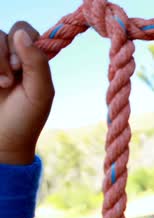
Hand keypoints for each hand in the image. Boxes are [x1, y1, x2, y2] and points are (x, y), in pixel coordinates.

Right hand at [0, 22, 53, 164]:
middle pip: (1, 33)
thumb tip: (21, 34)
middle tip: (8, 81)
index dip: (22, 43)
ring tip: (0, 85)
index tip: (21, 67)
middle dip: (4, 55)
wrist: (2, 143)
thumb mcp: (40, 92)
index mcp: (28, 60)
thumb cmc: (25, 120)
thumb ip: (37, 62)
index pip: (23, 30)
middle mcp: (7, 58)